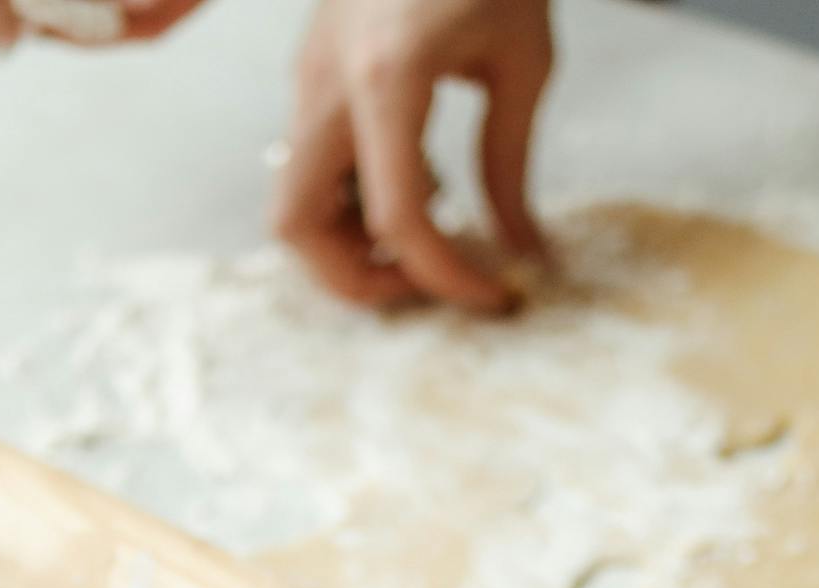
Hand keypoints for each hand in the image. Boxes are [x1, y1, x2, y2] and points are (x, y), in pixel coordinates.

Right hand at [275, 0, 553, 313]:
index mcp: (388, 77)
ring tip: (430, 232)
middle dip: (355, 278)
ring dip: (349, 241)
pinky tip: (420, 180)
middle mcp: (328, 84)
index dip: (445, 276)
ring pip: (292, 199)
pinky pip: (312, 164)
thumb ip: (511, 166)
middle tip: (425, 284)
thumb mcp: (523, 61)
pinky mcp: (311, 75)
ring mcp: (307, 79)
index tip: (493, 294)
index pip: (398, 217)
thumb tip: (525, 254)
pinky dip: (353, 198)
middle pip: (297, 224)